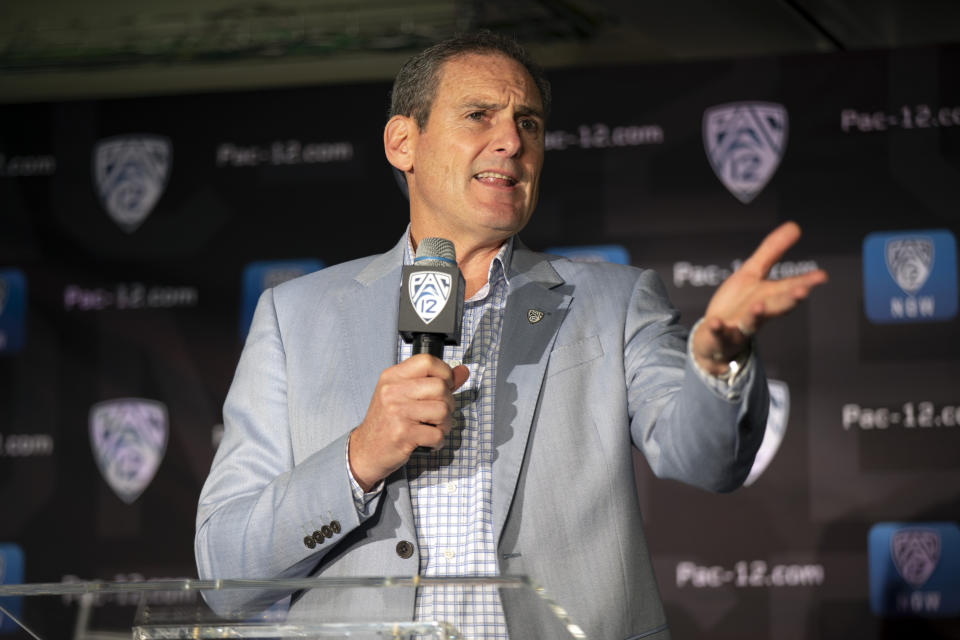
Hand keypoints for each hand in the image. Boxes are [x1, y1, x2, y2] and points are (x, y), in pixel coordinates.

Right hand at [348, 355, 469, 490]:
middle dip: (448, 403)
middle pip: (440, 387)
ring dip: (445, 424)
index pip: (427, 361)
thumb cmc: (387, 421)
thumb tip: (463, 371)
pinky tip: (428, 441)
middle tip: (438, 413)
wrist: (365, 450)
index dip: (444, 372)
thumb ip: (435, 381)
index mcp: (392, 377)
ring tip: (433, 427)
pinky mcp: (402, 434)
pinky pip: (437, 434)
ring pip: (443, 410)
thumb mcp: (404, 394)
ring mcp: (396, 412)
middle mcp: (392, 391)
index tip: (444, 385)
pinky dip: (438, 441)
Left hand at [692, 221, 827, 375]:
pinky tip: (715, 322)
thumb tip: (795, 226)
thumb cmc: (737, 304)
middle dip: (789, 300)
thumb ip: (772, 251)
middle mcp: (758, 314)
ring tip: (759, 306)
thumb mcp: (752, 273)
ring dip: (756, 315)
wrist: (715, 339)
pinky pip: (718, 334)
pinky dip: (717, 329)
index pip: (789, 288)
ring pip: (751, 323)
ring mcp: (739, 327)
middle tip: (802, 291)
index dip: (805, 282)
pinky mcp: (719, 336)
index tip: (822, 275)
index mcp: (768, 297)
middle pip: (776, 307)